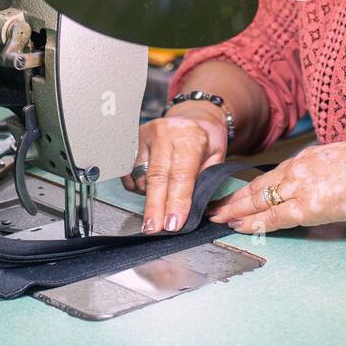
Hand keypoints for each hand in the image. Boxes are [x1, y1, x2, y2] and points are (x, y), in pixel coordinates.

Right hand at [122, 104, 229, 233]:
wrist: (193, 117)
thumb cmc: (205, 140)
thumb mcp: (216, 157)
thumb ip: (204, 180)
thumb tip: (190, 209)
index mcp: (190, 137)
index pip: (181, 175)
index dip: (176, 202)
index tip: (173, 224)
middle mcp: (164, 134)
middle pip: (156, 177)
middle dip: (155, 207)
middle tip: (153, 229)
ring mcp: (145, 136)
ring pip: (140, 177)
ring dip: (149, 198)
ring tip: (160, 203)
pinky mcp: (132, 141)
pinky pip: (129, 173)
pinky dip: (138, 187)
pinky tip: (150, 187)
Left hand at [207, 136, 345, 233]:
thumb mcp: (343, 162)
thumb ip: (327, 172)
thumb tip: (323, 184)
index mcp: (307, 159)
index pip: (271, 175)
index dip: (250, 187)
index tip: (236, 194)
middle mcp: (297, 169)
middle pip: (257, 186)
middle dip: (234, 198)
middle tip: (214, 206)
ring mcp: (299, 187)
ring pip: (258, 199)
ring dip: (235, 210)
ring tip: (217, 218)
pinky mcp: (305, 206)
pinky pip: (272, 217)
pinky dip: (253, 222)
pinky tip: (239, 226)